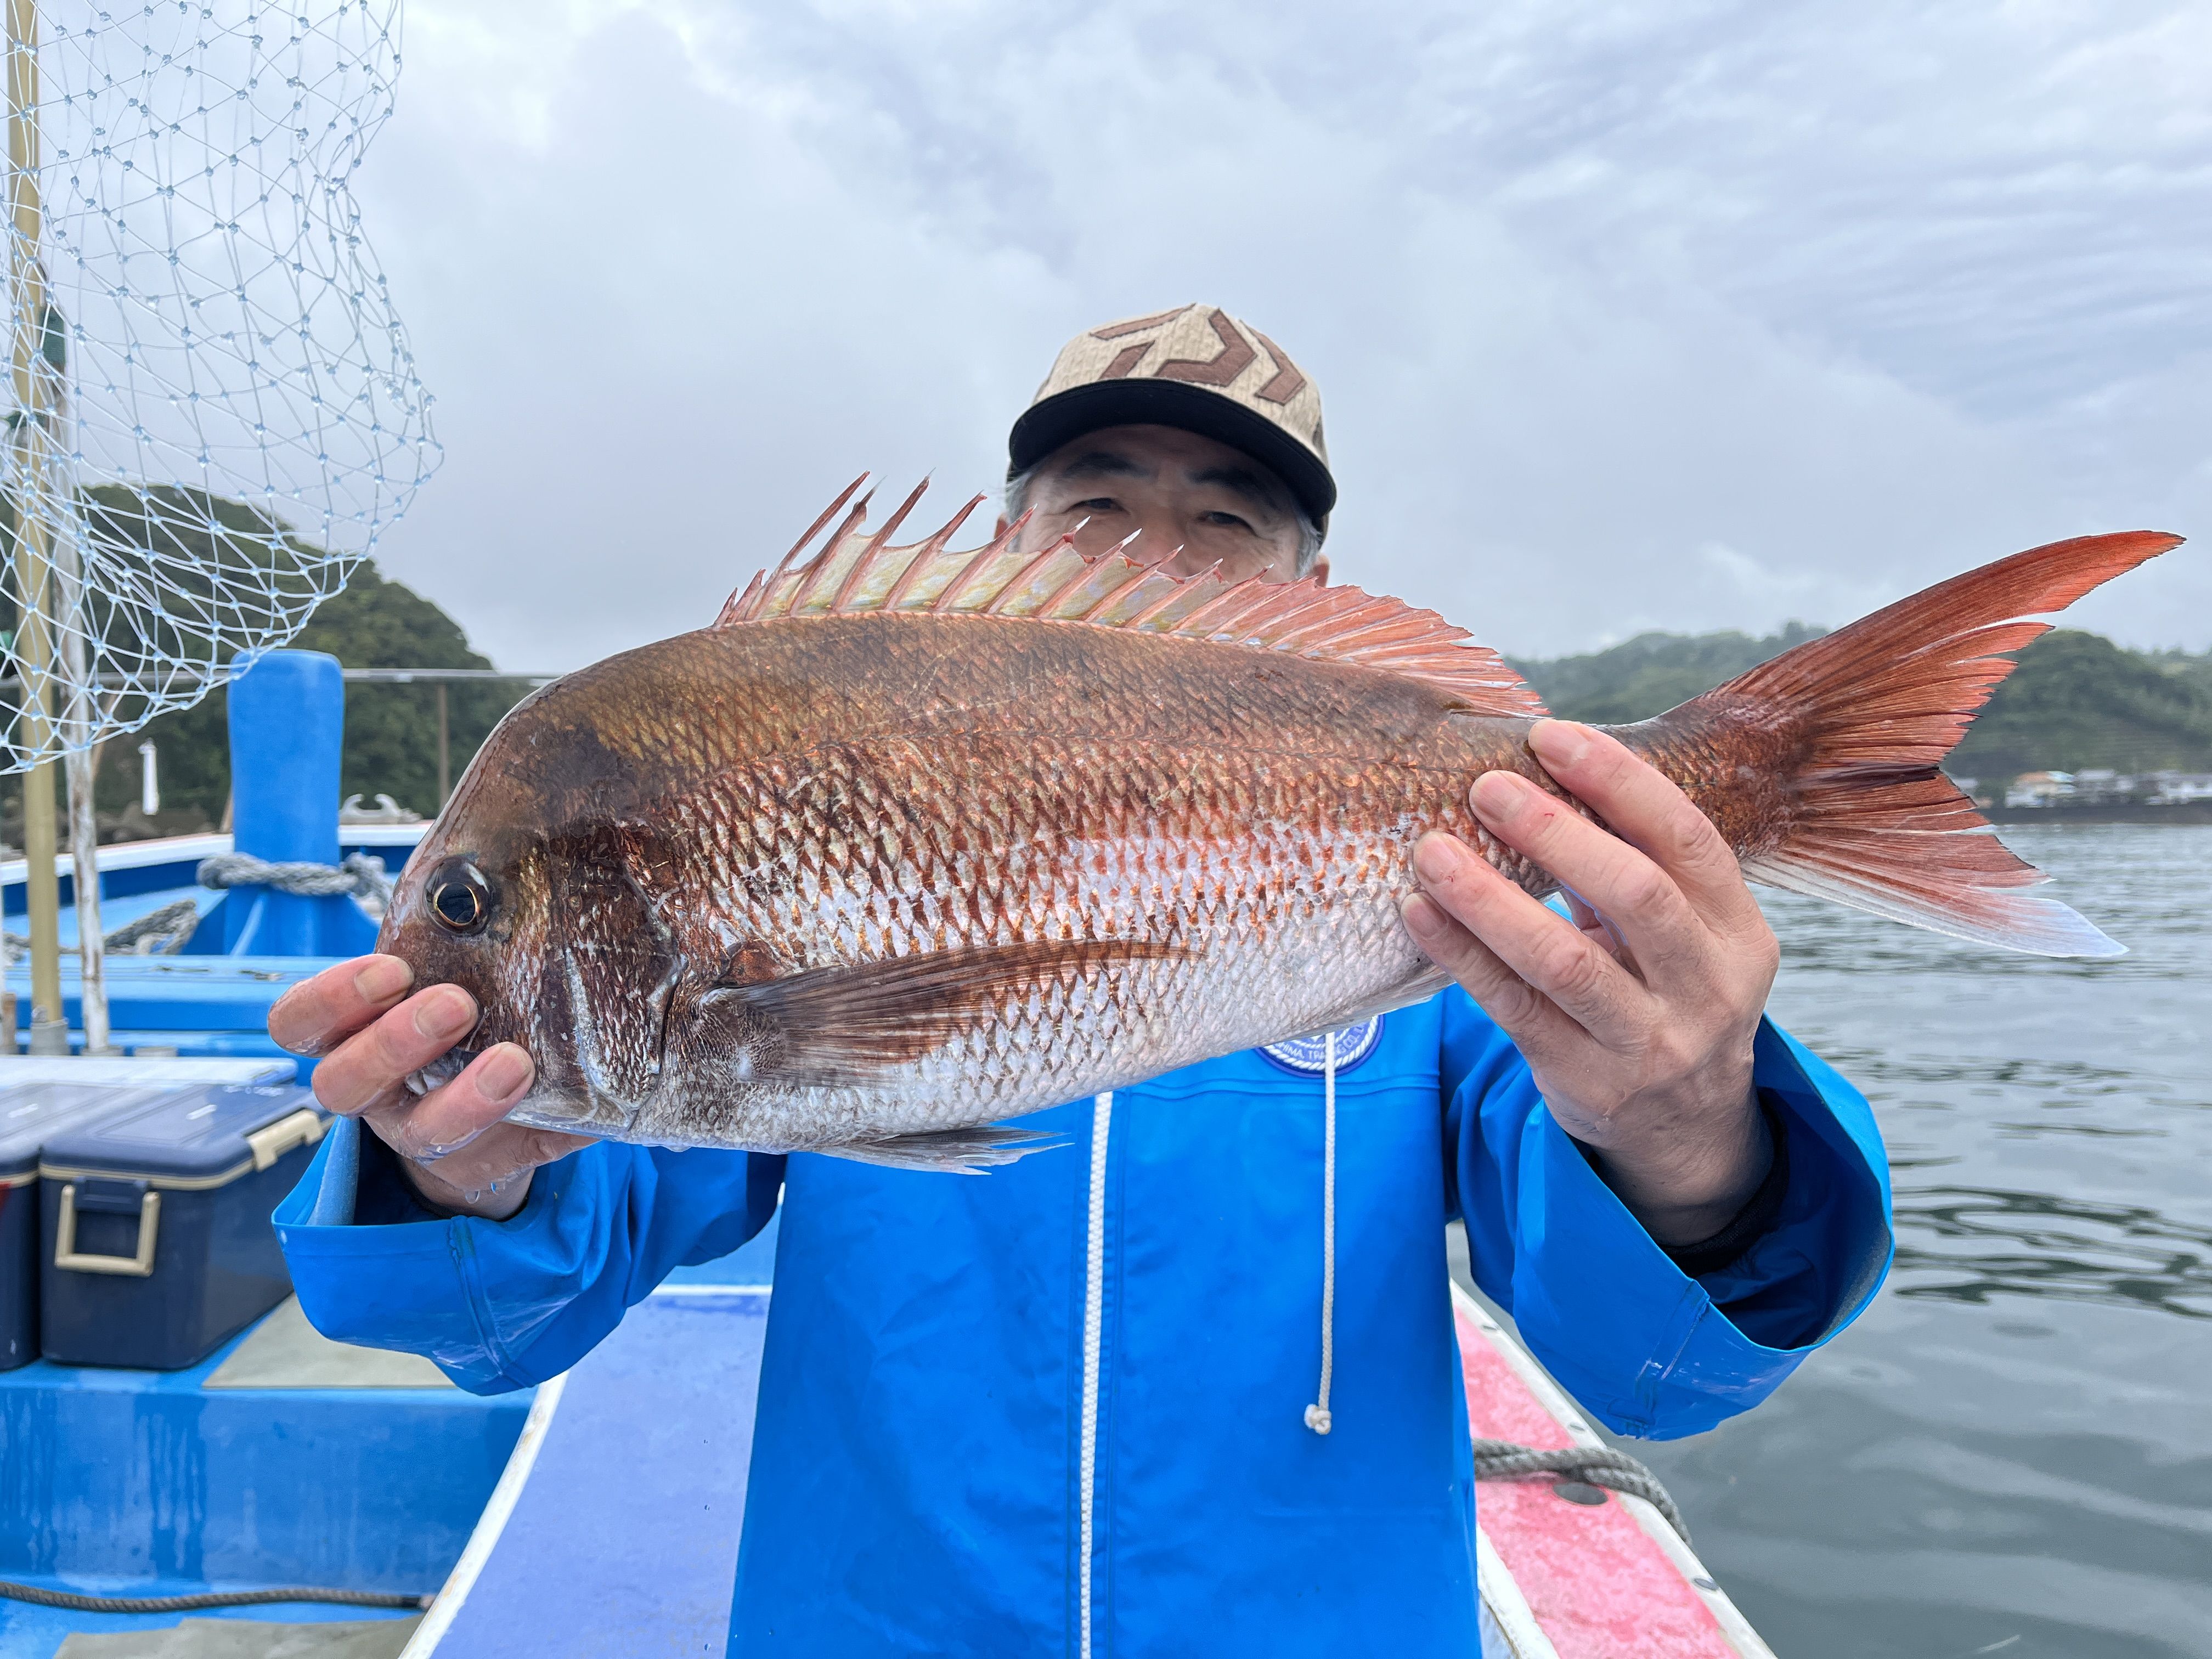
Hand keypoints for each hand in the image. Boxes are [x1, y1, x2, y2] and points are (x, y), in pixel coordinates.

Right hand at [268, 955, 590, 1220]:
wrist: (485, 1109)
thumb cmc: (454, 1017)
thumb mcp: (442, 974)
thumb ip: (456, 937)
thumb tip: (512, 858)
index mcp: (348, 1037)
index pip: (298, 1023)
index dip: (331, 998)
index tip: (392, 968)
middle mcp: (374, 1092)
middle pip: (343, 1082)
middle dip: (394, 1042)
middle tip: (456, 1003)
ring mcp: (424, 1133)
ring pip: (421, 1131)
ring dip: (466, 1099)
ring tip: (515, 1062)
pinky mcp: (488, 1160)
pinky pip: (517, 1152)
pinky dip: (550, 1127)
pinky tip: (580, 1105)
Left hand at [1399, 720, 1777, 1246]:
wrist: (1687, 1131)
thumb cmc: (1667, 995)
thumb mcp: (1682, 935)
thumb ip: (1633, 863)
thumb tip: (1541, 769)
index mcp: (1738, 932)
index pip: (1687, 839)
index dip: (1620, 781)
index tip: (1550, 736)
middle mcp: (1708, 989)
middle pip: (1636, 895)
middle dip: (1557, 833)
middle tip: (1485, 787)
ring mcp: (1651, 1043)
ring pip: (1566, 963)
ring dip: (1491, 900)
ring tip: (1432, 851)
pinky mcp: (1588, 1082)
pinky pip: (1515, 1010)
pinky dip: (1463, 957)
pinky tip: (1420, 914)